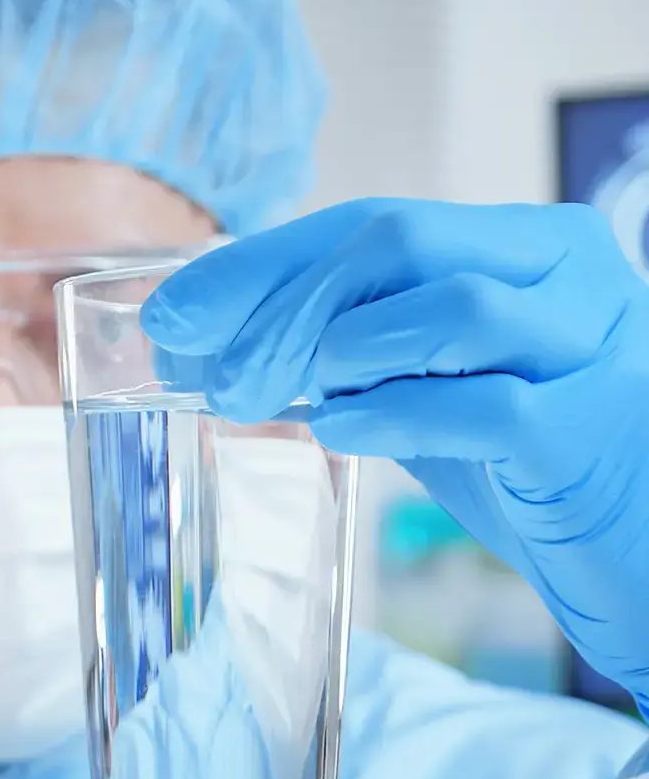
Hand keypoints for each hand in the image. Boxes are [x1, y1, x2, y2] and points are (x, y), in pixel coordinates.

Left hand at [142, 199, 648, 713]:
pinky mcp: (594, 430)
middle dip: (281, 303)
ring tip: (278, 394)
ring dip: (337, 348)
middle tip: (212, 371)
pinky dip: (395, 412)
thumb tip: (207, 351)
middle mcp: (565, 273)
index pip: (370, 224)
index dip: (261, 265)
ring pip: (451, 306)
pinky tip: (338, 430)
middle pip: (399, 241)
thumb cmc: (526, 467)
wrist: (634, 553)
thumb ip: (344, 362)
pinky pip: (486, 405)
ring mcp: (592, 346)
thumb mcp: (427, 393)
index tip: (175, 314)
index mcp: (522, 246)